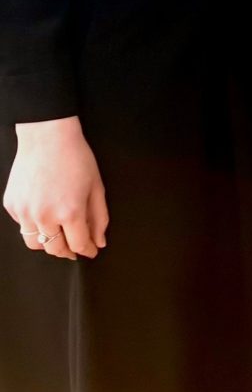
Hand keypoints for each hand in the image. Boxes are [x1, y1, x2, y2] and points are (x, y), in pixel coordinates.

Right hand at [6, 117, 108, 259]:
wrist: (47, 138)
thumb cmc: (75, 159)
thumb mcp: (96, 188)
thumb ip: (99, 218)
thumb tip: (99, 241)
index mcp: (70, 212)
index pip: (78, 245)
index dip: (87, 250)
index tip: (91, 251)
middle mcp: (45, 216)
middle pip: (55, 249)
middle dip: (68, 252)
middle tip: (75, 248)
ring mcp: (25, 212)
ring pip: (34, 243)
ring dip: (48, 243)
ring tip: (59, 236)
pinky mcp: (12, 205)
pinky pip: (23, 225)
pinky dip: (34, 225)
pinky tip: (44, 215)